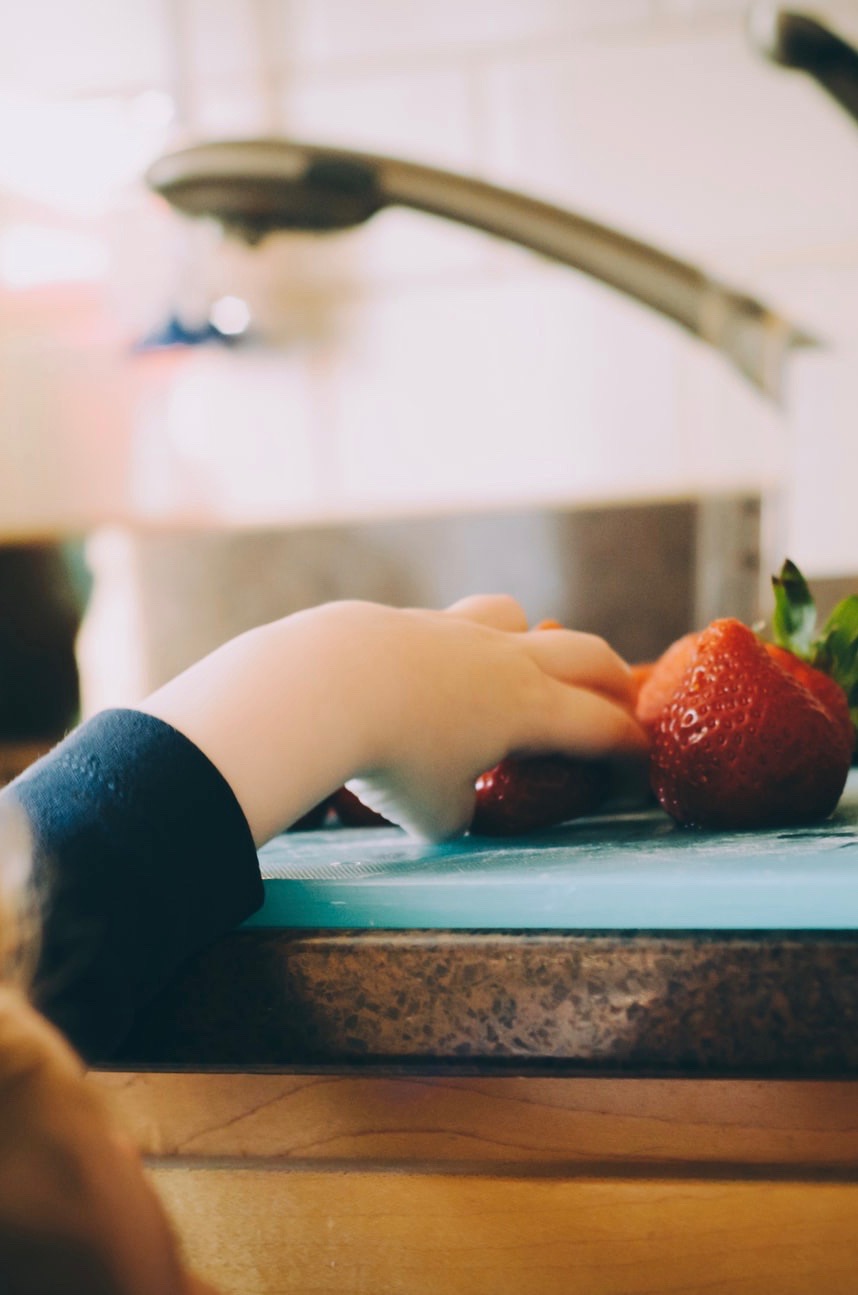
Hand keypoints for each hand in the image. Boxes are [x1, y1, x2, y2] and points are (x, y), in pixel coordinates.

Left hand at [139, 595, 646, 844]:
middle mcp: (505, 660)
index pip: (602, 727)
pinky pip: (451, 624)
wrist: (322, 687)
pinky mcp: (408, 620)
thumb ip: (459, 811)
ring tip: (521, 666)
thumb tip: (454, 806)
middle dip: (611, 680)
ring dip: (533, 640)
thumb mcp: (434, 814)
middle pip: (586, 653)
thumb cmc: (390, 759)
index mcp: (530, 708)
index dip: (630, 750)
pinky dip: (459, 647)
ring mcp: (456, 630)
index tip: (641, 766)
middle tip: (619, 702)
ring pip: (516, 617)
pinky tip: (431, 672)